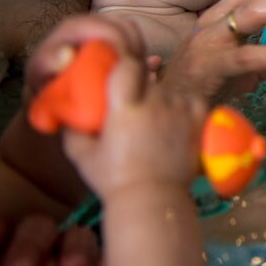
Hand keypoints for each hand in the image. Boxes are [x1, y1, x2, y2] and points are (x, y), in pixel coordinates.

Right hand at [62, 46, 204, 199]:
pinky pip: (191, 99)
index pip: (128, 66)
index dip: (123, 65)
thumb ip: (73, 128)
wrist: (152, 199)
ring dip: (161, 101)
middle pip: (148, 81)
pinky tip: (173, 122)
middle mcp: (155, 103)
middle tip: (134, 110)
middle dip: (140, 90)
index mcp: (125, 108)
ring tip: (153, 125)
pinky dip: (183, 106)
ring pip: (169, 91)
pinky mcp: (199, 118)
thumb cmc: (113, 179)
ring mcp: (180, 110)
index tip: (119, 75)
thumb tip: (67, 108)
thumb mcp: (81, 155)